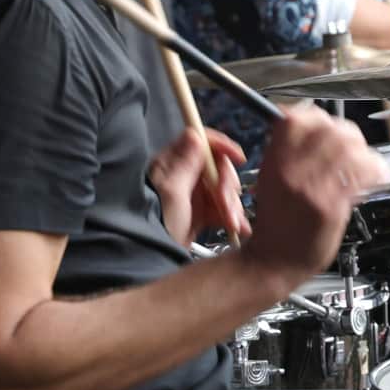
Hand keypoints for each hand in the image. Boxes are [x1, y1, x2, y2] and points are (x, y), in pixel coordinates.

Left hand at [149, 128, 248, 244]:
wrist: (151, 255)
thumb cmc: (155, 222)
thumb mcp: (172, 192)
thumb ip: (185, 164)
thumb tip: (194, 135)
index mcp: (174, 164)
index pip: (202, 143)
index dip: (222, 146)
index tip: (238, 158)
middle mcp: (185, 175)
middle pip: (219, 168)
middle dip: (228, 186)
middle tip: (226, 204)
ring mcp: (194, 194)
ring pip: (224, 189)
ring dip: (232, 205)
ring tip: (232, 222)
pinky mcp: (200, 213)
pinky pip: (223, 208)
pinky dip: (232, 216)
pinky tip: (237, 227)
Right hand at [241, 109, 387, 285]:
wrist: (274, 262)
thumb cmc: (276, 223)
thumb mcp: (269, 178)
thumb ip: (289, 151)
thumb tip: (316, 128)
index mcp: (275, 161)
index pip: (297, 118)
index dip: (316, 117)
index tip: (323, 124)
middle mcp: (292, 171)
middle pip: (330, 129)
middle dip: (346, 134)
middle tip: (350, 147)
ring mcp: (313, 188)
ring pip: (348, 147)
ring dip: (361, 152)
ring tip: (360, 164)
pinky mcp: (332, 206)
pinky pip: (363, 174)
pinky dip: (375, 172)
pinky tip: (372, 180)